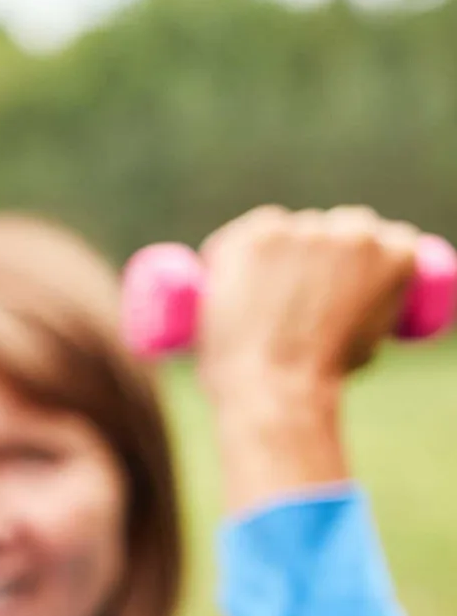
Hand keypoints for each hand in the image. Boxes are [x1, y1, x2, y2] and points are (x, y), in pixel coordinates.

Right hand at [197, 205, 422, 511]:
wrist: (275, 390)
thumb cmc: (237, 372)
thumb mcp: (212, 320)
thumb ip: (234, 294)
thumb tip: (257, 303)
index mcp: (251, 237)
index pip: (273, 232)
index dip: (281, 260)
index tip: (284, 285)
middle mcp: (299, 225)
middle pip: (317, 231)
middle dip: (318, 259)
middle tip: (317, 302)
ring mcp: (345, 237)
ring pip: (359, 237)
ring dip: (357, 260)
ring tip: (346, 306)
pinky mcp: (389, 253)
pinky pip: (402, 248)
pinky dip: (398, 268)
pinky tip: (380, 295)